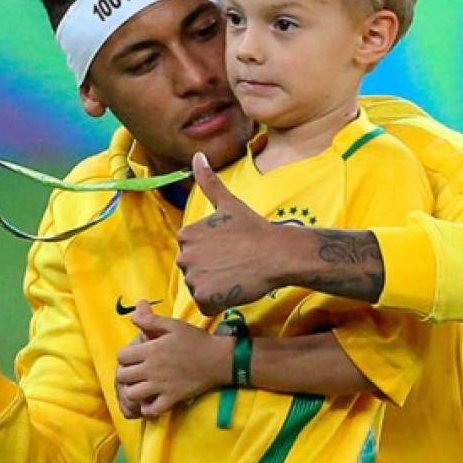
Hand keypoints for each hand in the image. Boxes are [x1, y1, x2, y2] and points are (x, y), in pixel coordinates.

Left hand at [115, 302, 230, 417]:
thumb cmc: (195, 340)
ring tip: (140, 386)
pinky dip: (147, 407)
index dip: (124, 356)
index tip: (133, 356)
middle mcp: (152, 369)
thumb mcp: (173, 325)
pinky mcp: (172, 398)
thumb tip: (132, 316)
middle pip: (123, 376)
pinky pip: (151, 410)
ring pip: (132, 394)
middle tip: (134, 371)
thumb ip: (151, 321)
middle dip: (125, 373)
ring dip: (133, 390)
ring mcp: (161, 386)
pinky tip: (151, 400)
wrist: (218, 359)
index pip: (121, 356)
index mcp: (151, 350)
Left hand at [176, 153, 292, 314]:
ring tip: (236, 275)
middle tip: (235, 264)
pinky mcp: (203, 296)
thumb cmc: (255, 229)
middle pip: (194, 273)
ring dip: (216, 288)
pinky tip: (234, 290)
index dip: (213, 255)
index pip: (193, 254)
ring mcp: (193, 276)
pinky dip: (219, 304)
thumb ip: (208, 181)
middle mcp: (184, 254)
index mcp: (186, 234)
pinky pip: (206, 306)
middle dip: (212, 272)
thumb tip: (197, 155)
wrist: (277, 253)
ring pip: (200, 290)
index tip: (230, 249)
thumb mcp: (229, 203)